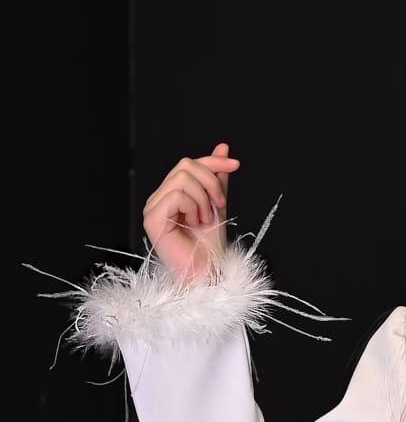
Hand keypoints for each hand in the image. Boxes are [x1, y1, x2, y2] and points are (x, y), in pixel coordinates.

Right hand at [142, 142, 240, 284]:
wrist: (208, 273)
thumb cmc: (210, 247)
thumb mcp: (218, 205)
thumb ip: (217, 179)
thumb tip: (223, 148)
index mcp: (172, 193)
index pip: (189, 164)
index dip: (213, 161)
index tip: (236, 164)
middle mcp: (160, 197)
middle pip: (185, 165)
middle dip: (210, 182)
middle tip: (219, 205)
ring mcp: (153, 207)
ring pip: (182, 178)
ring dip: (203, 199)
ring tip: (205, 219)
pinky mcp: (153, 218)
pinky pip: (176, 195)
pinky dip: (193, 207)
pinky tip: (195, 223)